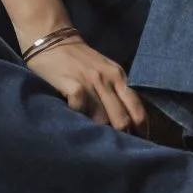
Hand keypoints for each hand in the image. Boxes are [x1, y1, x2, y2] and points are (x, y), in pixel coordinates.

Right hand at [26, 35, 149, 135]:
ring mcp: (92, 83)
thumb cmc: (78, 60)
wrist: (52, 39)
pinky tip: (75, 125)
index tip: (138, 146)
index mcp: (120, 77)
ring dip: (99, 134)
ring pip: (103, 120)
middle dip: (121, 139)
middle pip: (123, 120)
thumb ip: (114, 92)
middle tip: (117, 154)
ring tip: (95, 146)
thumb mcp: (104, 71)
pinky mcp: (74, 86)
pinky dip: (79, 121)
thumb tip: (126, 123)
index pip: (138, 110)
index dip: (140, 131)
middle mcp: (110, 80)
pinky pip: (82, 111)